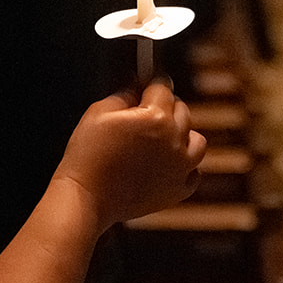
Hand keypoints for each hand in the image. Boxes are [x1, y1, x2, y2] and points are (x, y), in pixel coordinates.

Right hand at [55, 82, 205, 230]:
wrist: (86, 198)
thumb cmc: (88, 156)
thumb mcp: (98, 112)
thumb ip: (123, 93)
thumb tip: (135, 84)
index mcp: (156, 117)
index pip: (163, 88)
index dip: (150, 86)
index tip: (145, 88)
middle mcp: (174, 140)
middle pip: (182, 111)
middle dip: (165, 108)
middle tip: (145, 115)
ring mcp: (180, 167)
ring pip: (197, 141)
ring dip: (183, 136)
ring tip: (162, 140)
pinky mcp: (178, 190)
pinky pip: (194, 172)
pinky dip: (185, 167)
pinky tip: (167, 165)